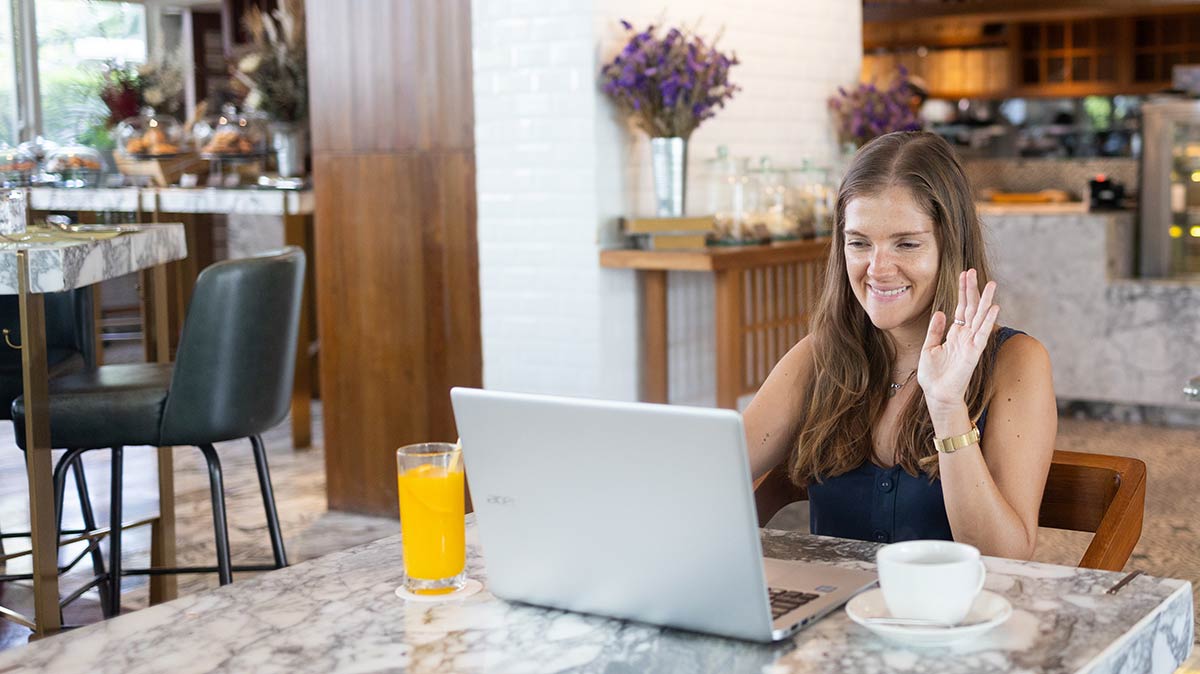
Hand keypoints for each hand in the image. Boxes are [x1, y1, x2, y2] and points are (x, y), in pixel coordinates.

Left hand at [917, 269, 999, 411]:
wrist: (936, 395)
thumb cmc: (933, 375)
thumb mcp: (929, 347)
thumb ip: (935, 330)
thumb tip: (940, 312)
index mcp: (954, 334)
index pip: (961, 308)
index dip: (962, 291)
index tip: (964, 274)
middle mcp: (965, 336)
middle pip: (971, 308)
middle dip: (972, 290)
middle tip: (973, 271)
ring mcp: (970, 344)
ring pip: (980, 318)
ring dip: (986, 301)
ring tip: (991, 284)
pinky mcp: (973, 353)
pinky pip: (982, 334)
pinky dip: (988, 321)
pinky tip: (994, 308)